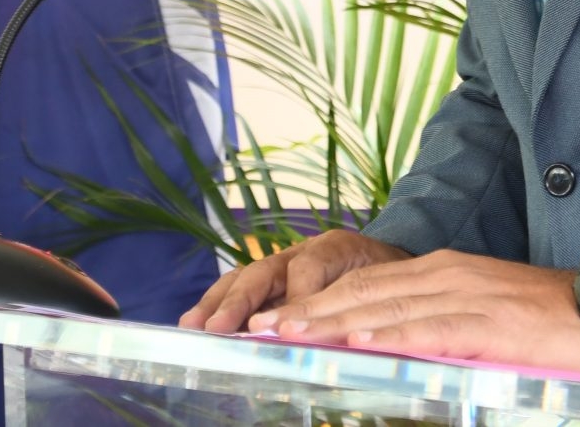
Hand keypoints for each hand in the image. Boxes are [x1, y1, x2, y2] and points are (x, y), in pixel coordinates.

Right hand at [179, 229, 408, 332]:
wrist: (385, 259)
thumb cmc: (384, 275)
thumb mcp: (381, 283)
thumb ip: (354, 300)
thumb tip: (321, 332)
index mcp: (335, 247)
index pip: (309, 268)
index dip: (294, 297)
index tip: (280, 327)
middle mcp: (302, 252)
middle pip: (264, 271)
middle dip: (239, 301)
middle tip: (217, 328)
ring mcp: (282, 264)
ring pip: (245, 278)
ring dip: (218, 303)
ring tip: (195, 326)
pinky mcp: (271, 279)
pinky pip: (240, 287)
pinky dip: (218, 304)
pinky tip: (197, 324)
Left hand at [246, 249, 579, 375]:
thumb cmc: (546, 319)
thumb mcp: (482, 312)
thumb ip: (437, 322)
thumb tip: (391, 346)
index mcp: (444, 270)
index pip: (367, 284)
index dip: (318, 301)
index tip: (275, 319)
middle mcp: (448, 275)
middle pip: (365, 293)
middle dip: (308, 312)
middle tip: (259, 331)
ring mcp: (467, 296)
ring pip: (386, 309)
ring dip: (332, 324)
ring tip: (288, 337)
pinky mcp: (489, 324)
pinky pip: (430, 330)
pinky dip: (390, 335)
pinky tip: (358, 342)